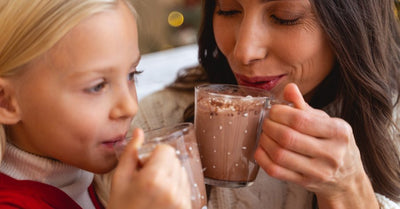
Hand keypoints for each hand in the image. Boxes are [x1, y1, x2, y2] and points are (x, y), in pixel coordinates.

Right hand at [108, 128, 191, 208]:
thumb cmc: (122, 207)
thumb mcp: (120, 179)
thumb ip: (131, 152)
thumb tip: (139, 132)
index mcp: (153, 178)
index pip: (166, 150)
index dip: (153, 156)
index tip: (144, 166)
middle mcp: (171, 188)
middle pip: (175, 160)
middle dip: (162, 165)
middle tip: (147, 180)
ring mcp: (181, 200)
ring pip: (181, 173)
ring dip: (170, 177)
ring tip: (153, 191)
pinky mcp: (186, 208)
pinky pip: (185, 188)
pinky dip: (175, 189)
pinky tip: (160, 199)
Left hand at [254, 83, 378, 208]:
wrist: (347, 177)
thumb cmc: (333, 143)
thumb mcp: (326, 121)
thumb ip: (304, 106)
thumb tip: (289, 88)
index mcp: (338, 132)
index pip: (301, 120)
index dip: (280, 113)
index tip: (273, 110)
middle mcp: (331, 153)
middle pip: (288, 138)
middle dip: (270, 126)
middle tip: (266, 122)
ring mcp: (318, 171)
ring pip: (280, 155)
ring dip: (265, 141)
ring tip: (264, 134)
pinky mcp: (305, 183)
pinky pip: (276, 171)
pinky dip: (263, 159)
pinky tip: (262, 149)